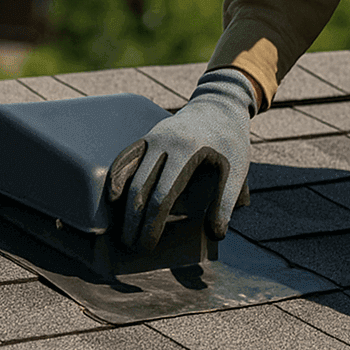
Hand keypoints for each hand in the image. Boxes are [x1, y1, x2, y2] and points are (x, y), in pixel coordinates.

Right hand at [106, 68, 256, 251]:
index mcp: (187, 151)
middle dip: (133, 221)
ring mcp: (152, 138)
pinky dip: (115, 178)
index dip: (152, 224)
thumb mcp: (237, 168)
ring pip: (127, 173)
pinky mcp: (147, 136)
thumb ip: (226, 201)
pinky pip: (125, 158)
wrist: (220, 104)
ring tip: (121, 230)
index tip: (148, 244)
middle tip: (132, 245)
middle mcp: (164, 143)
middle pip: (139, 188)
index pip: (161, 195)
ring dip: (121, 204)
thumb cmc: (230, 140)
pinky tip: (112, 198)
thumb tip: (215, 234)